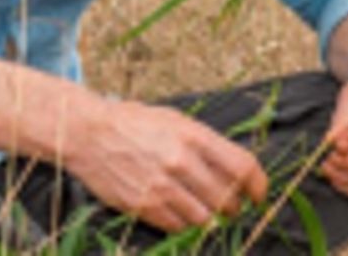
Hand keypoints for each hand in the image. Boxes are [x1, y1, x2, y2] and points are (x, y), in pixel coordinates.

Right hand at [66, 98, 268, 231]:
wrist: (89, 133)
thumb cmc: (135, 123)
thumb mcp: (176, 120)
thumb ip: (205, 143)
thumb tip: (234, 169)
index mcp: (194, 136)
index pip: (242, 167)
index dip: (258, 185)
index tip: (258, 194)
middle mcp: (182, 162)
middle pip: (226, 198)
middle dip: (234, 207)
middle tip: (230, 206)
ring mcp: (162, 186)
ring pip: (204, 219)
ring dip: (209, 218)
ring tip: (204, 210)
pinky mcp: (143, 206)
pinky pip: (177, 227)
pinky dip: (184, 225)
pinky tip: (181, 214)